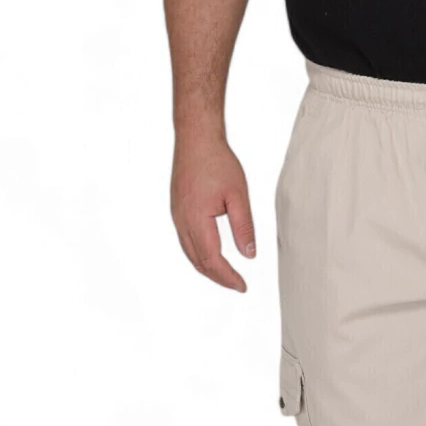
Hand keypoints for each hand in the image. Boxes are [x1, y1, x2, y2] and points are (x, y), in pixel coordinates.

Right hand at [170, 135, 256, 291]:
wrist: (195, 140)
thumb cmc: (216, 161)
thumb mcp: (238, 195)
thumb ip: (243, 227)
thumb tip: (249, 254)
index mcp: (196, 220)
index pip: (212, 260)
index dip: (228, 277)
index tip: (242, 285)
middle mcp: (182, 222)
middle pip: (198, 261)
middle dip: (218, 276)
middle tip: (237, 284)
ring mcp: (177, 216)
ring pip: (190, 253)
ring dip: (207, 267)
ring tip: (226, 274)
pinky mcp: (177, 209)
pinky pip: (186, 240)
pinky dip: (198, 253)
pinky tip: (210, 253)